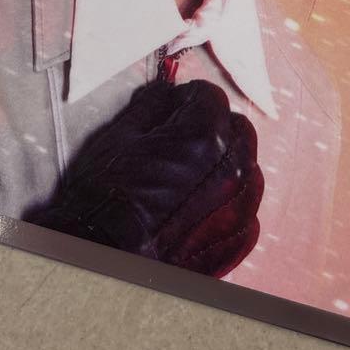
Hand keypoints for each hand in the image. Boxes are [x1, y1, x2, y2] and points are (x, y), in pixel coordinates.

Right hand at [26, 78, 264, 277]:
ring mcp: (238, 208)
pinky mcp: (236, 240)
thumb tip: (166, 94)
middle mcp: (231, 170)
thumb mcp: (120, 137)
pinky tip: (201, 206)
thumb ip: (152, 106)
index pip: (212, 97)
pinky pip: (246, 210)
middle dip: (215, 127)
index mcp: (205, 138)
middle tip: (186, 137)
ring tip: (193, 174)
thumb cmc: (105, 199)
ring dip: (226, 164)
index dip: (189, 99)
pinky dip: (229, 203)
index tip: (177, 107)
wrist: (102, 255)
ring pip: (247, 168)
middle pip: (238, 130)